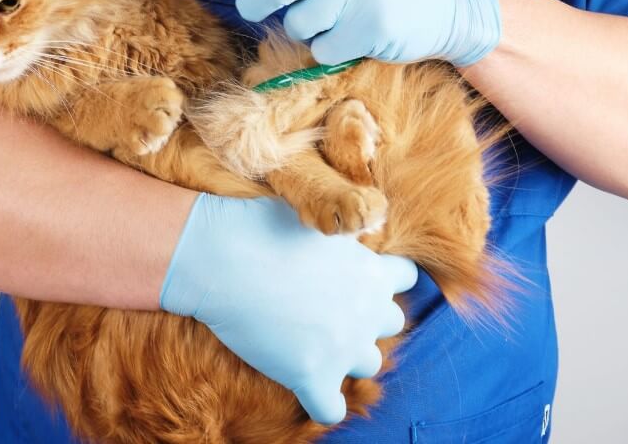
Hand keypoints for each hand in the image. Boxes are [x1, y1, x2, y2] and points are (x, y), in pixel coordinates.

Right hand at [160, 194, 417, 424]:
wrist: (222, 256)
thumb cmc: (258, 227)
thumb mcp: (313, 218)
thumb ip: (339, 239)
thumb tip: (340, 240)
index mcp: (372, 271)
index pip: (406, 278)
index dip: (380, 278)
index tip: (352, 277)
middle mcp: (367, 312)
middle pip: (390, 324)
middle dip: (364, 317)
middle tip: (326, 307)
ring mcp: (343, 348)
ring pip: (367, 364)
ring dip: (345, 356)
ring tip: (312, 343)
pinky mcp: (312, 375)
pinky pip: (330, 409)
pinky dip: (320, 403)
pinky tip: (300, 385)